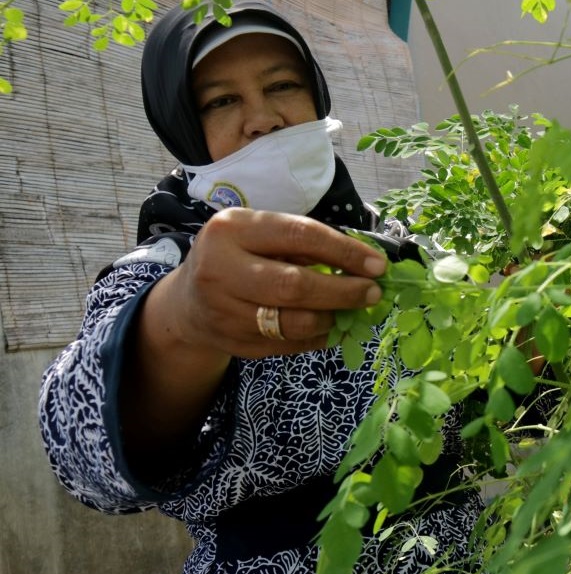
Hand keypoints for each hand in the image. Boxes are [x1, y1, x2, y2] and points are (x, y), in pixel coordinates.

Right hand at [147, 208, 386, 359]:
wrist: (189, 301)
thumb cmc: (238, 257)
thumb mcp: (260, 235)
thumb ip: (303, 244)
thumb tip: (364, 263)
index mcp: (231, 229)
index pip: (300, 235)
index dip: (345, 251)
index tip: (377, 265)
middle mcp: (221, 269)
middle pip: (295, 285)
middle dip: (343, 291)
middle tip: (373, 293)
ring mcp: (224, 311)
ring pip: (293, 321)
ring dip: (332, 317)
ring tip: (350, 310)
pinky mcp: (233, 342)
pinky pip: (289, 344)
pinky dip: (318, 337)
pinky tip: (332, 327)